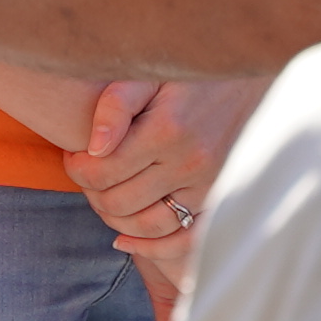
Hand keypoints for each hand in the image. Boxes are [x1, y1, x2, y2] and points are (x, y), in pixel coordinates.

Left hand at [66, 74, 257, 274]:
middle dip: (91, 191)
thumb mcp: (148, 74)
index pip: (100, 172)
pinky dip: (151, 249)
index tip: (75, 153)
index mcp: (167, 130)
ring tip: (106, 192)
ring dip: (114, 217)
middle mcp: (189, 163)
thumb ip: (115, 105)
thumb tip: (94, 148)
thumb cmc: (187, 71)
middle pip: (118, 203)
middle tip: (88, 170)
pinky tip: (126, 241)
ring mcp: (208, 185)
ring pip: (146, 226)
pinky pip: (183, 240)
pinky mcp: (220, 198)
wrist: (245, 74)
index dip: (76, 167)